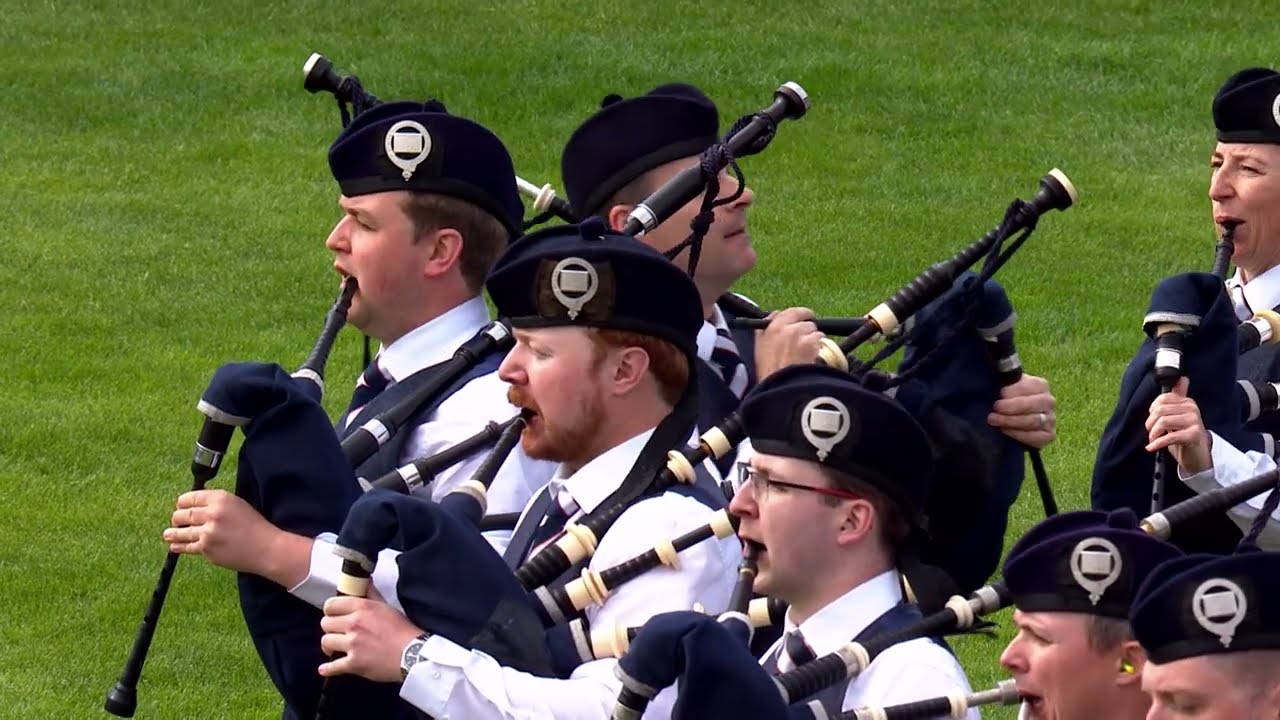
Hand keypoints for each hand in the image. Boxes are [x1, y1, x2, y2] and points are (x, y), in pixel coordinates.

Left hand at [162, 489, 291, 579]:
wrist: (265, 548)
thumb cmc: (254, 526)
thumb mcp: (237, 504)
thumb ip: (217, 503)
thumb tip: (195, 504)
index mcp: (220, 499)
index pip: (190, 497)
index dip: (182, 502)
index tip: (179, 505)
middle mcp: (212, 514)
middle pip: (182, 514)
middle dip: (177, 518)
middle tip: (176, 520)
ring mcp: (207, 533)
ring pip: (180, 532)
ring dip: (172, 533)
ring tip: (168, 534)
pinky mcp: (206, 549)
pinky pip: (187, 547)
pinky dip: (178, 547)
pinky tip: (175, 546)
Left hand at [318, 596, 421, 682]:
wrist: (414, 653)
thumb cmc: (403, 630)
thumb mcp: (387, 607)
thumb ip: (372, 595)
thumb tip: (365, 582)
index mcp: (362, 607)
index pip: (331, 605)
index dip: (331, 611)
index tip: (334, 615)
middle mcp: (354, 623)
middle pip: (325, 623)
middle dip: (330, 628)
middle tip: (337, 632)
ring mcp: (353, 644)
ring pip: (326, 642)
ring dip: (329, 646)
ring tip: (335, 648)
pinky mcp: (354, 663)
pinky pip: (332, 666)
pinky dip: (328, 669)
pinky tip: (326, 669)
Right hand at [754, 307, 824, 378]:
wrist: (780, 389)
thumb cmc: (769, 376)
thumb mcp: (759, 352)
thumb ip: (765, 333)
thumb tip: (774, 317)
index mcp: (767, 330)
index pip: (781, 313)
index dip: (793, 317)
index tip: (797, 321)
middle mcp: (781, 328)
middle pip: (800, 317)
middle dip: (804, 326)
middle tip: (804, 338)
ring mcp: (797, 333)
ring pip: (812, 327)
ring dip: (812, 337)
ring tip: (807, 353)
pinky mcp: (810, 342)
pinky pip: (820, 337)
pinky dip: (819, 346)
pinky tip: (813, 356)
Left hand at [987, 374, 1056, 448]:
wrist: (1013, 420)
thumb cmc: (1007, 399)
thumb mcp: (1006, 387)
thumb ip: (1004, 382)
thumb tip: (996, 378)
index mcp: (1041, 385)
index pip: (1031, 386)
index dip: (1015, 390)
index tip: (1000, 393)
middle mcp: (1049, 401)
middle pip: (1033, 404)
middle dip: (1012, 406)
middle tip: (995, 408)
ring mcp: (1050, 419)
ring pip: (1032, 421)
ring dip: (1011, 421)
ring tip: (993, 420)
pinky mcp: (1049, 435)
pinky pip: (1034, 436)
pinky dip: (1018, 434)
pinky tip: (1004, 430)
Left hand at [1145, 377, 1211, 473]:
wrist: (1196, 456)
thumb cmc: (1184, 435)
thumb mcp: (1179, 415)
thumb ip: (1178, 397)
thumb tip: (1182, 378)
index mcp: (1187, 402)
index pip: (1163, 399)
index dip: (1152, 410)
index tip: (1152, 419)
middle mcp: (1192, 409)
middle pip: (1160, 410)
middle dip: (1151, 423)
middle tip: (1151, 432)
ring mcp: (1195, 421)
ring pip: (1163, 422)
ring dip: (1153, 434)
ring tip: (1153, 440)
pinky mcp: (1194, 435)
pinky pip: (1170, 436)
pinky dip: (1157, 443)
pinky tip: (1152, 447)